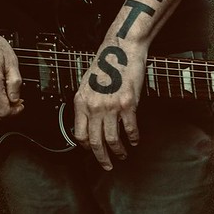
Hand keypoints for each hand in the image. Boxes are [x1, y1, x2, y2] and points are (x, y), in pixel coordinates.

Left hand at [73, 41, 146, 169]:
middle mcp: (94, 106)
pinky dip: (133, 138)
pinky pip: (130, 129)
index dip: (86, 147)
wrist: (122, 48)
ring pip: (112, 139)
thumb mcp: (88, 83)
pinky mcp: (127, 104)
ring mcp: (111, 106)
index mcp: (81, 101)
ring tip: (122, 154)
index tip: (92, 151)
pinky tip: (134, 140)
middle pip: (95, 142)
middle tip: (107, 165)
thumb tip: (89, 122)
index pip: (79, 134)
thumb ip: (87, 103)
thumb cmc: (106, 63)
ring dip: (118, 151)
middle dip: (102, 158)